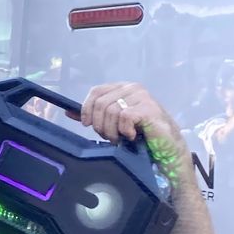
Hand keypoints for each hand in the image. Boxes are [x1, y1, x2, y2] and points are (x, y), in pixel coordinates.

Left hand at [73, 82, 187, 173]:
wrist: (164, 146)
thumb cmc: (138, 133)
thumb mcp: (111, 123)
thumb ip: (93, 116)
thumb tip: (69, 112)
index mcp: (121, 88)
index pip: (96, 91)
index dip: (86, 109)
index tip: (87, 124)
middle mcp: (132, 88)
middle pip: (100, 104)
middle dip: (100, 125)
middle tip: (110, 136)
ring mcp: (142, 96)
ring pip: (111, 111)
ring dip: (112, 131)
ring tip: (121, 137)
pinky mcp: (149, 108)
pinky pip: (124, 117)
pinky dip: (124, 130)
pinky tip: (131, 135)